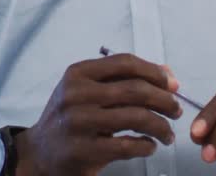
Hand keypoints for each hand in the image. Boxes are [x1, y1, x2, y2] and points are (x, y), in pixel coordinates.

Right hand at [16, 53, 182, 175]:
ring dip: (161, 126)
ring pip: (137, 117)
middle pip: (136, 89)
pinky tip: (150, 145)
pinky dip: (147, 145)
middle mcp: (76, 94)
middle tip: (176, 110)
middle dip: (165, 100)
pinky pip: (129, 145)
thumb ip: (120, 80)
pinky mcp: (84, 150)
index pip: (125, 63)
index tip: (172, 84)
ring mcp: (79, 122)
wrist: (39, 152)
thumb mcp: (85, 91)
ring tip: (167, 133)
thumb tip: (165, 72)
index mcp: (78, 74)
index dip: (155, 72)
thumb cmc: (68, 119)